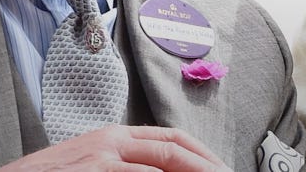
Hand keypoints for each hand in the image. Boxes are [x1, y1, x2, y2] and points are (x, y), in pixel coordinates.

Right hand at [0, 125, 231, 170]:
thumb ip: (120, 166)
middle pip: (174, 148)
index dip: (200, 154)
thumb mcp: (85, 165)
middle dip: (207, 165)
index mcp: (112, 136)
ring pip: (164, 162)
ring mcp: (101, 157)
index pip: (169, 137)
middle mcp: (111, 141)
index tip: (220, 169)